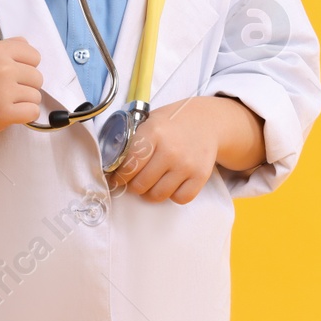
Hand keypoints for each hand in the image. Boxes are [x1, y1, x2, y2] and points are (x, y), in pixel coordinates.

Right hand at [0, 37, 42, 152]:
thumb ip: (9, 47)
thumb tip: (28, 44)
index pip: (35, 56)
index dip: (28, 67)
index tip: (15, 74)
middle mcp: (2, 68)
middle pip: (38, 78)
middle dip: (27, 86)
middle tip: (8, 91)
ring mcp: (3, 91)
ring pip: (36, 96)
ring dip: (25, 102)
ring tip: (5, 102)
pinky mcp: (4, 112)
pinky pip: (33, 112)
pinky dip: (26, 115)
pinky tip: (11, 113)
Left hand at [107, 96, 264, 203]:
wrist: (208, 121)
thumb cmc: (173, 122)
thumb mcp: (150, 121)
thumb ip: (133, 140)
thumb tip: (112, 164)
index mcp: (154, 132)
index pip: (128, 164)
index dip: (119, 176)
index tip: (116, 179)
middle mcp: (170, 150)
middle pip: (141, 183)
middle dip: (133, 186)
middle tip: (133, 182)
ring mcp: (186, 164)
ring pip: (158, 194)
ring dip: (150, 193)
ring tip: (149, 184)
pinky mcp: (200, 176)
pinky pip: (180, 198)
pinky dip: (172, 195)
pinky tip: (170, 184)